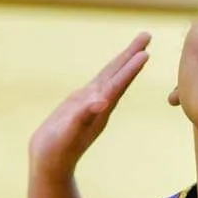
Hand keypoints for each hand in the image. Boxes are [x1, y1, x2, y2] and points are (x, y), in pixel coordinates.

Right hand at [28, 32, 149, 179]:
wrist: (50, 163)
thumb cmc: (58, 150)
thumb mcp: (69, 133)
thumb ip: (84, 116)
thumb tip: (102, 102)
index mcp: (99, 110)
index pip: (118, 84)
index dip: (130, 68)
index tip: (145, 52)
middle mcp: (99, 104)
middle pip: (118, 74)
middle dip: (132, 54)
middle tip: (147, 34)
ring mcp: (91, 104)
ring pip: (110, 77)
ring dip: (124, 60)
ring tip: (138, 47)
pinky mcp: (81, 105)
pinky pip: (100, 84)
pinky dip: (110, 73)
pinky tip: (115, 68)